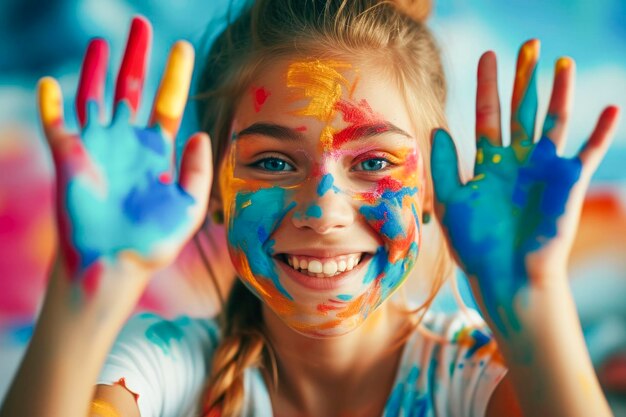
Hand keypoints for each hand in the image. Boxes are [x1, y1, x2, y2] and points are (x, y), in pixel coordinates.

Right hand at [38, 17, 211, 288]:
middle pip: (132, 89)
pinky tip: (51, 83)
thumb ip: (198, 170)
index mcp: (157, 152)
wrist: (115, 263)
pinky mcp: (69, 157)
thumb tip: (199, 132)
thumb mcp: (189, 206)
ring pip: (95, 96)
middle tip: (140, 24)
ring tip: (103, 42)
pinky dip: (52, 103)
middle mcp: (127, 143)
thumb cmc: (154, 241)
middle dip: (137, 57)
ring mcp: (97, 147)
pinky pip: (57, 123)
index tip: (183, 47)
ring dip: (97, 68)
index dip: (174, 75)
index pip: (167, 103)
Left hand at [431, 39, 619, 336]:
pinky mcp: (568, 183)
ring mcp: (543, 170)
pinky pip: (589, 151)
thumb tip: (437, 128)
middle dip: (524, 79)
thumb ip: (443, 167)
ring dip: (560, 93)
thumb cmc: (475, 245)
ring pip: (554, 122)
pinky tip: (611, 108)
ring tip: (562, 63)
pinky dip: (601, 131)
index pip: (488, 116)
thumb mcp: (450, 202)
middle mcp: (517, 161)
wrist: (506, 276)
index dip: (488, 87)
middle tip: (528, 45)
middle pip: (522, 110)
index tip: (488, 55)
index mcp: (488, 164)